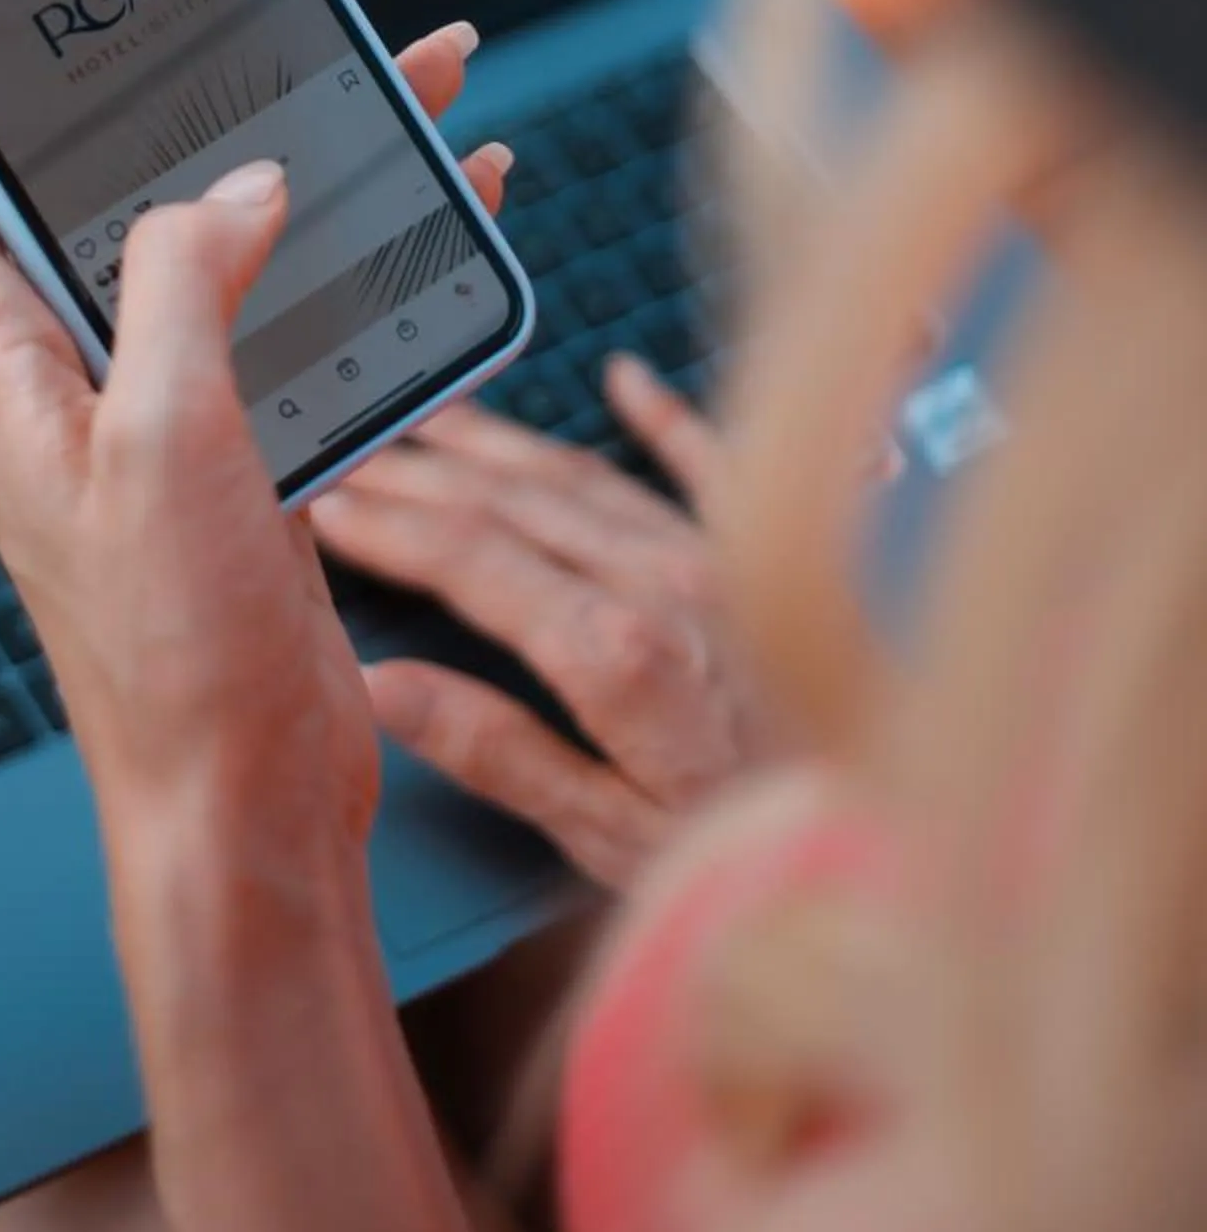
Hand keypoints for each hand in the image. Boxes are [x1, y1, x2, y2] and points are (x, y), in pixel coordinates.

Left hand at [0, 25, 512, 868]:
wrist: (246, 803)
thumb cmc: (171, 655)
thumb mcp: (165, 444)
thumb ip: (182, 289)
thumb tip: (233, 185)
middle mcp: (61, 373)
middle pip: (96, 185)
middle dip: (162, 84)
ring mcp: (152, 405)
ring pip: (219, 236)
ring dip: (303, 155)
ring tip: (397, 67)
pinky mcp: (236, 443)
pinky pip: (294, 311)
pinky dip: (366, 250)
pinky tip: (448, 194)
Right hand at [309, 359, 775, 889]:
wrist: (906, 836)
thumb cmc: (756, 852)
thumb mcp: (609, 836)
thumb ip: (498, 752)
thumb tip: (380, 685)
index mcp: (615, 650)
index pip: (469, 562)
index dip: (389, 526)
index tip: (325, 502)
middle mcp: (663, 581)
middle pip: (512, 504)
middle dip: (420, 473)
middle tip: (350, 445)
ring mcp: (719, 556)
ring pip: (584, 475)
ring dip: (501, 442)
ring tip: (432, 416)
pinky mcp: (773, 556)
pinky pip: (708, 461)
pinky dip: (664, 415)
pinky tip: (625, 380)